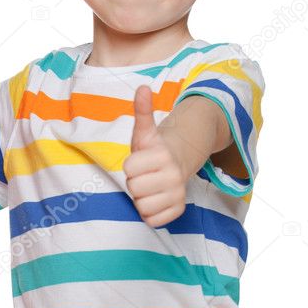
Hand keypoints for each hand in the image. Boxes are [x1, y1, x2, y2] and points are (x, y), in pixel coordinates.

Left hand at [123, 85, 186, 227]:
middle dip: (135, 182)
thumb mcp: (145, 131)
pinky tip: (155, 199)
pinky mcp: (177, 210)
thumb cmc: (154, 150)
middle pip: (134, 188)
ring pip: (142, 205)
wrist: (178, 164)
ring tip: (150, 186)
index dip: (131, 165)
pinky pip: (153, 220)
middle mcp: (173, 175)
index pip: (129, 168)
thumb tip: (142, 87)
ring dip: (141, 198)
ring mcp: (177, 194)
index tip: (140, 161)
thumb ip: (142, 111)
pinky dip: (150, 213)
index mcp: (163, 155)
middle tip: (145, 175)